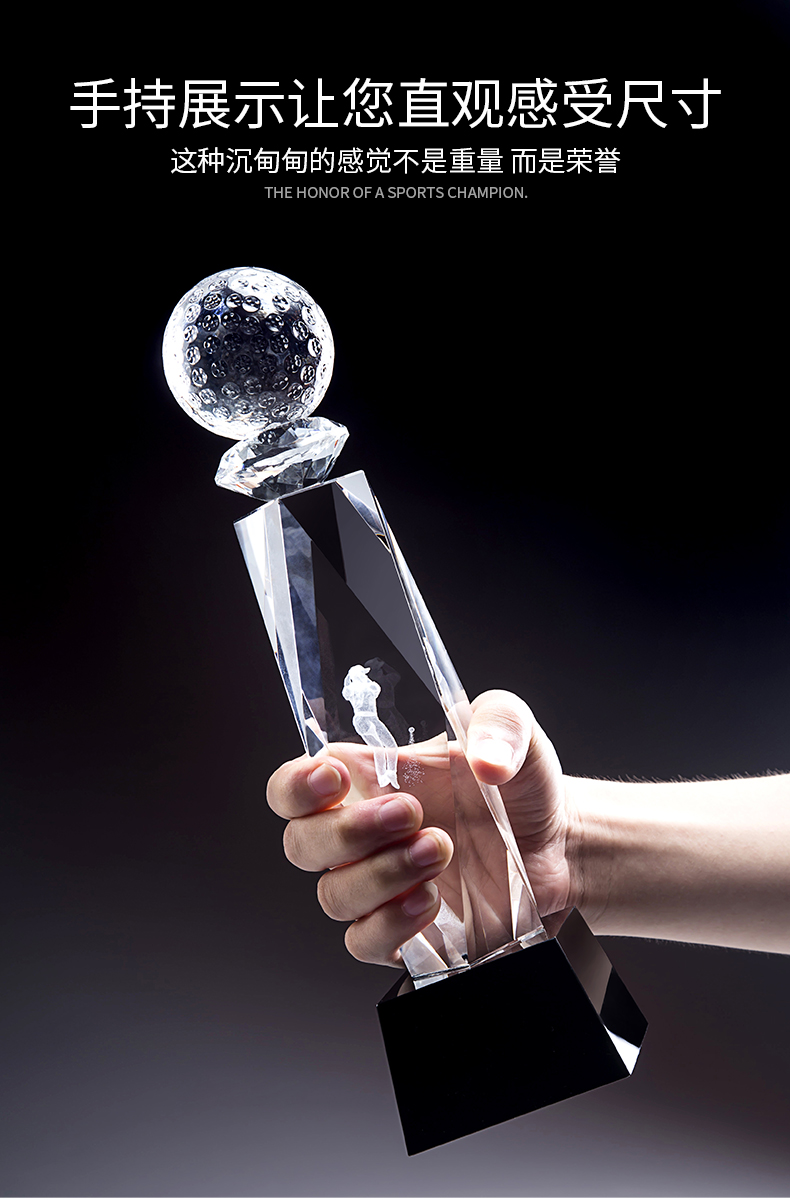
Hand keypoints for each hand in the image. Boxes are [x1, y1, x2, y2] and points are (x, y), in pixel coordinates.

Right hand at [266, 690, 575, 966]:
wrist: (558, 844)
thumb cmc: (519, 783)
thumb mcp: (515, 731)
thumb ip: (500, 724)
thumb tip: (486, 761)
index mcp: (363, 779)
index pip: (290, 786)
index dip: (295, 787)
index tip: (332, 780)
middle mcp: (359, 835)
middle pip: (300, 845)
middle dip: (348, 833)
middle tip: (410, 814)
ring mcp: (377, 886)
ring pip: (333, 895)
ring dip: (381, 876)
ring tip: (439, 852)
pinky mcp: (402, 931)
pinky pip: (364, 941)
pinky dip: (391, 924)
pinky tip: (430, 901)